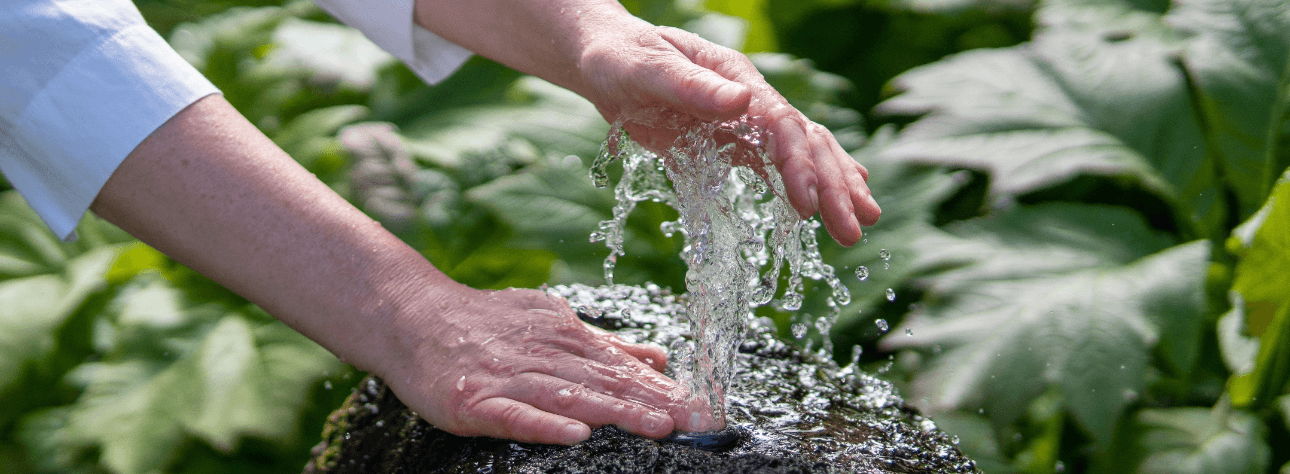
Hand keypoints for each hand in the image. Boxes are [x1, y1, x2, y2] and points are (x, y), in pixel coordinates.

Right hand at [374, 284, 717, 444]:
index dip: (664, 389)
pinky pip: (515, 415)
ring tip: (657, 427)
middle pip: (607, 382)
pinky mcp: (475, 400)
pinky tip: (575, 435)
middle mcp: (543, 354)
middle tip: (698, 420)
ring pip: (571, 396)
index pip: (623, 368)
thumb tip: (659, 360)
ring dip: (615, 411)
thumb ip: (605, 346)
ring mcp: (509, 378)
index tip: (706, 407)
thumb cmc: (486, 326)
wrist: (413, 316)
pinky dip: (545, 423)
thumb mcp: (550, 325)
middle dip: (655, 403)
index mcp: (565, 337)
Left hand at [576, 24, 881, 245]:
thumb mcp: (648, 67)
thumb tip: (741, 101)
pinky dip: (805, 186)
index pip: (781, 125)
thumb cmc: (622, 57)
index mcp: (736, 77)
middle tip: (856, 229)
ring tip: (861, 225)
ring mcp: (743, 122)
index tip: (809, 203)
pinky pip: (774, 166)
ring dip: (832, 188)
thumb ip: (691, 86)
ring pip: (800, 154)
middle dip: (833, 186)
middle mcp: (750, 99)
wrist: (605, 58)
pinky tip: (827, 206)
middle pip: (804, 142)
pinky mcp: (728, 142)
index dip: (798, 165)